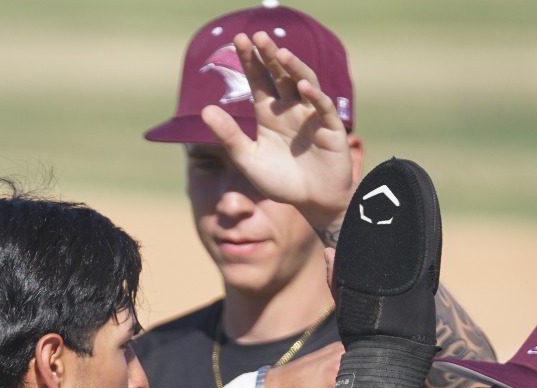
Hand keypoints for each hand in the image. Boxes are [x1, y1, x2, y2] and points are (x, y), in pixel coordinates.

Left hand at [200, 32, 356, 241]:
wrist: (311, 203)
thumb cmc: (280, 181)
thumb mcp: (248, 159)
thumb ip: (229, 136)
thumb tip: (205, 109)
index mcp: (269, 113)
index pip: (259, 80)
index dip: (251, 60)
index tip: (239, 39)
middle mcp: (291, 109)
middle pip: (281, 75)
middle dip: (270, 55)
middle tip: (259, 36)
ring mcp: (311, 116)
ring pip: (305, 84)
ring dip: (294, 68)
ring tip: (281, 54)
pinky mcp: (331, 129)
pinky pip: (323, 108)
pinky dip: (315, 96)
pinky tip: (303, 87)